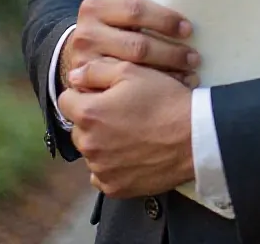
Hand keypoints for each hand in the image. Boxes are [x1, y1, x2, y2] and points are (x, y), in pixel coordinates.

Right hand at [59, 0, 199, 89]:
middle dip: (171, 52)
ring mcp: (86, 64)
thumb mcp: (118, 5)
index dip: (165, 19)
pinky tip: (172, 89)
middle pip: (138, 45)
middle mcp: (85, 34)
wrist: (80, 54)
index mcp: (94, 7)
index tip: (188, 28)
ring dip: (166, 73)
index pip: (136, 10)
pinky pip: (127, 90)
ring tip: (190, 73)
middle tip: (195, 57)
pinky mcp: (89, 88)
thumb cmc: (111, 25)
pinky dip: (153, 90)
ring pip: (134, 70)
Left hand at [59, 59, 193, 197]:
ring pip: (91, 150)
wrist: (194, 136)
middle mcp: (88, 145)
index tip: (104, 92)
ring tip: (131, 130)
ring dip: (102, 140)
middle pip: (78, 126)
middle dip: (93, 117)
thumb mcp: (132, 71)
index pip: (66, 100)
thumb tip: (73, 76)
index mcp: (89, 114)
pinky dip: (112, 164)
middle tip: (122, 110)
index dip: (84, 92)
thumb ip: (96, 70)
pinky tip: (132, 152)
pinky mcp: (114, 188)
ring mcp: (101, 169)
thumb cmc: (164, 99)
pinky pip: (102, 174)